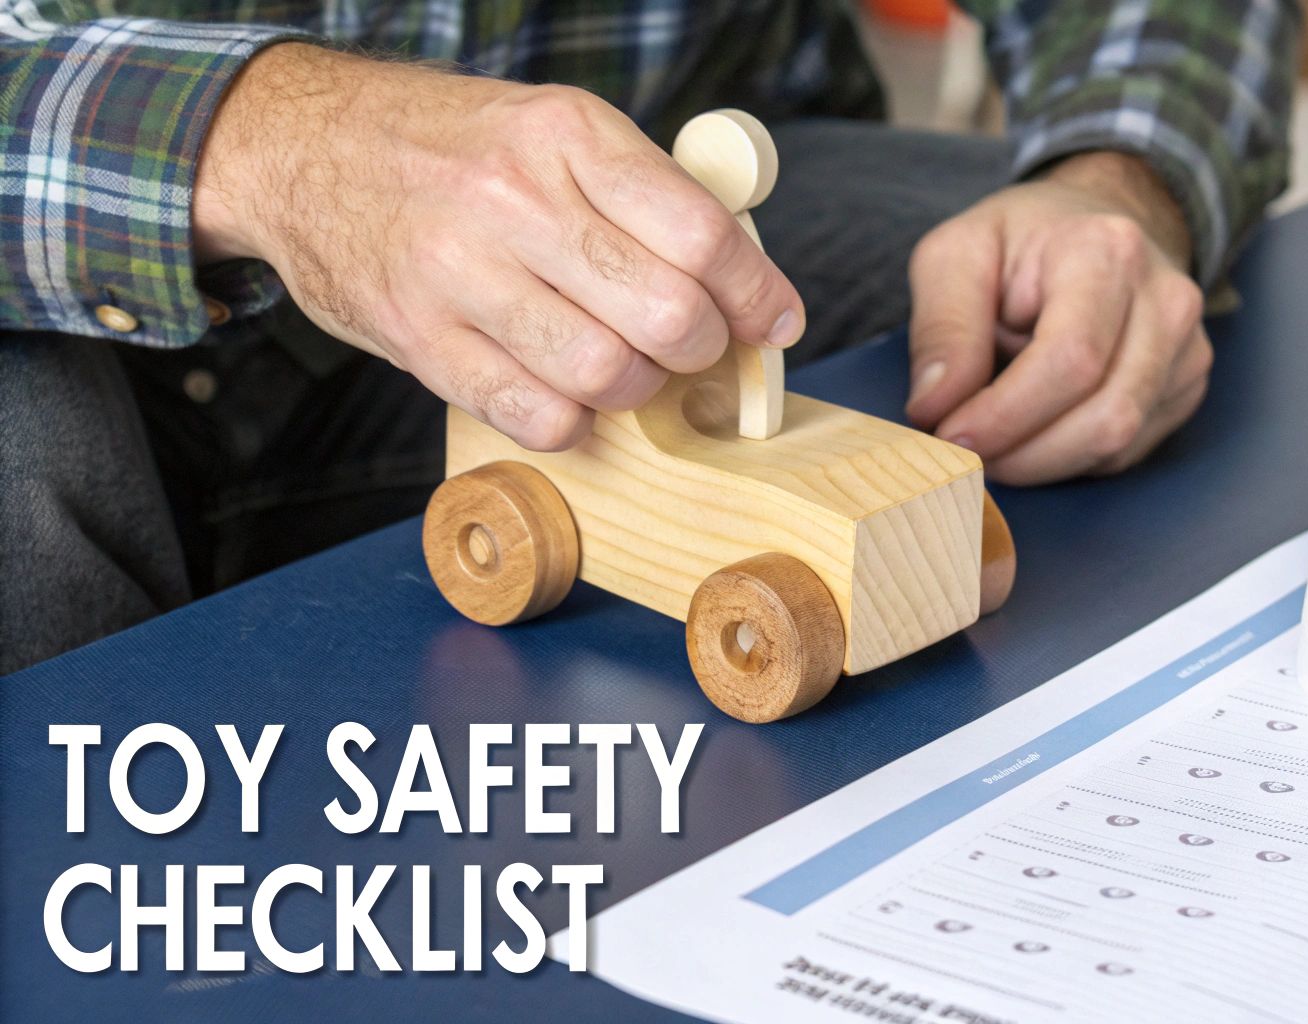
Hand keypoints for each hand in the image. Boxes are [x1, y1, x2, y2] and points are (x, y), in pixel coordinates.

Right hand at [193, 44, 804, 450]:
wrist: (301, 147)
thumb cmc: (452, 148)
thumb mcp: (553, 127)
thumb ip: (644, 193)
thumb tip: (746, 282)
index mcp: (567, 135)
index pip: (702, 233)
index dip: (756, 293)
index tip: (773, 321)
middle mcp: (514, 199)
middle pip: (666, 312)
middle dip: (699, 347)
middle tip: (688, 344)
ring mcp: (459, 272)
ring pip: (606, 373)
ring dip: (636, 388)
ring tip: (623, 365)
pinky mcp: (418, 337)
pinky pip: (534, 415)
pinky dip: (571, 421)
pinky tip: (566, 392)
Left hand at [905, 152, 1211, 484]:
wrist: (1092, 225)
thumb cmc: (1020, 242)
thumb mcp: (955, 256)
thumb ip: (942, 328)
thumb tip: (934, 408)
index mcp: (1108, 251)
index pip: (1070, 361)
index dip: (1007, 415)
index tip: (952, 437)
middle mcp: (1166, 300)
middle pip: (1104, 416)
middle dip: (1023, 454)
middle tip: (966, 454)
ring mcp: (1187, 348)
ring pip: (1118, 443)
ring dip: (1042, 463)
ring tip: (993, 445)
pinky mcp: (1186, 386)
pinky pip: (1126, 452)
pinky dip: (1070, 459)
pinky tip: (1035, 432)